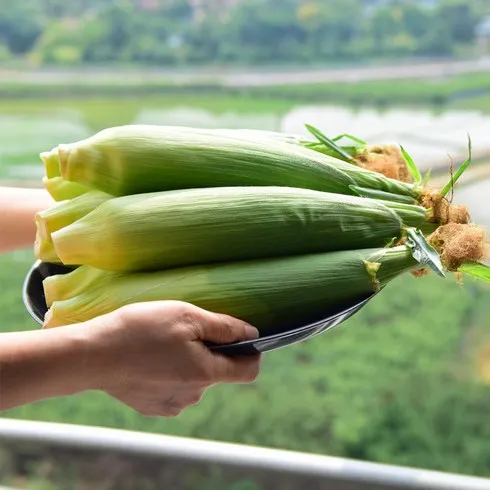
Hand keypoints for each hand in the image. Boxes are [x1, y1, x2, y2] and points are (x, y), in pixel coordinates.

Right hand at [86, 301, 261, 416]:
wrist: (91, 355)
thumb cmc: (140, 330)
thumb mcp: (187, 316)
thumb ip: (224, 327)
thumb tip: (252, 334)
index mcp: (206, 373)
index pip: (249, 371)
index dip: (251, 352)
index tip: (241, 337)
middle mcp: (193, 395)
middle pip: (218, 371)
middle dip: (211, 350)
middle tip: (185, 330)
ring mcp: (172, 403)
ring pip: (196, 379)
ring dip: (189, 361)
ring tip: (163, 343)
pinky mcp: (153, 406)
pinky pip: (175, 387)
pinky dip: (171, 372)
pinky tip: (151, 358)